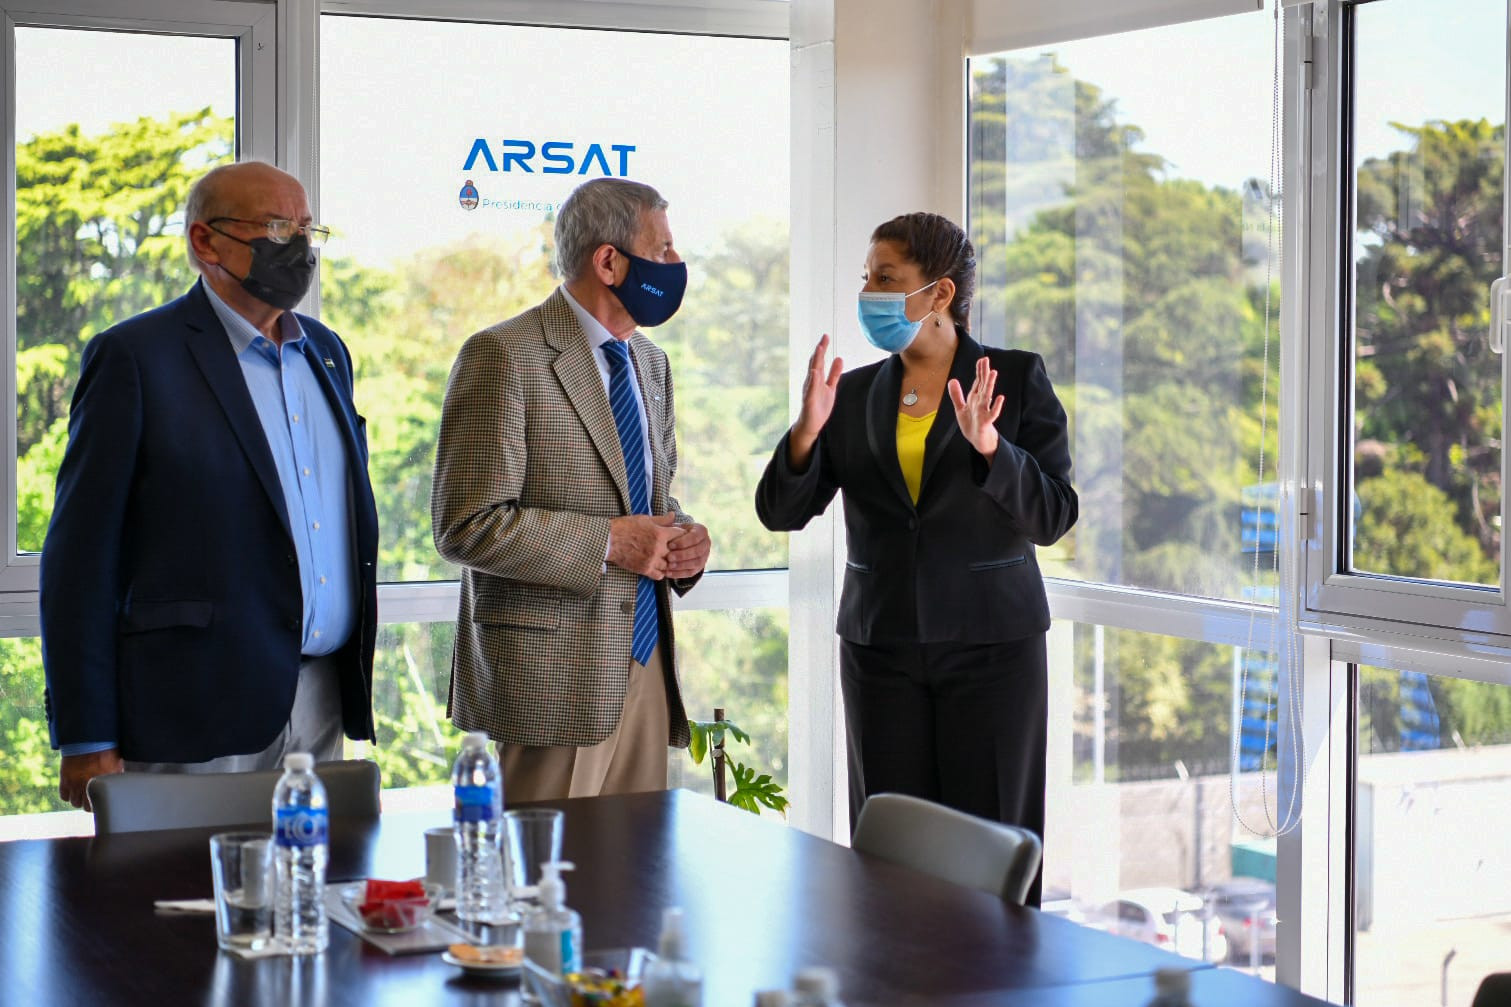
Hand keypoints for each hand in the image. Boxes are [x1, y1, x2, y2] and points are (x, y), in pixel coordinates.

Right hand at [60, 749, 123, 811]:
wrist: (88, 739)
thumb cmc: (106, 749)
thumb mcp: (117, 763)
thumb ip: (117, 777)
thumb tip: (121, 785)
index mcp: (105, 782)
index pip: (100, 804)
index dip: (100, 804)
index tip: (100, 801)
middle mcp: (90, 785)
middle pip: (86, 807)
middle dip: (88, 804)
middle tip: (90, 798)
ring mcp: (76, 783)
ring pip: (75, 802)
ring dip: (78, 800)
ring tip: (81, 793)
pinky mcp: (65, 779)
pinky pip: (64, 796)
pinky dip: (67, 795)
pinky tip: (72, 789)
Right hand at [608, 513, 682, 578]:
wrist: (609, 540)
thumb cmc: (626, 527)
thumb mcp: (645, 519)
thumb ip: (661, 519)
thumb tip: (673, 515)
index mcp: (660, 533)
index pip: (680, 535)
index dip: (680, 535)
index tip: (678, 536)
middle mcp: (658, 548)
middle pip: (677, 552)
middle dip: (676, 550)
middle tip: (674, 549)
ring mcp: (652, 560)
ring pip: (670, 565)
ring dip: (669, 562)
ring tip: (665, 559)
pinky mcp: (644, 569)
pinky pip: (659, 575)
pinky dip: (660, 572)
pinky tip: (658, 567)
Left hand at [665, 521, 709, 580]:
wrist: (680, 542)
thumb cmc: (674, 532)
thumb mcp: (673, 525)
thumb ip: (669, 521)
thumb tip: (671, 515)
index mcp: (701, 531)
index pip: (695, 537)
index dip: (683, 542)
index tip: (670, 545)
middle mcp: (706, 543)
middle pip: (697, 551)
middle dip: (682, 555)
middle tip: (669, 557)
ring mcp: (705, 556)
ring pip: (696, 563)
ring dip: (681, 565)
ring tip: (668, 566)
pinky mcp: (699, 567)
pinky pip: (691, 572)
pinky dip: (680, 574)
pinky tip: (669, 574)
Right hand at [790, 334, 842, 468]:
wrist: (811, 424)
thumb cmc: (819, 406)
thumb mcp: (830, 388)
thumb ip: (834, 374)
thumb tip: (839, 358)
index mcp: (816, 378)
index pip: (819, 360)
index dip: (822, 348)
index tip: (825, 336)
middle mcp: (811, 382)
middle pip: (815, 363)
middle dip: (819, 351)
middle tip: (823, 338)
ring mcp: (809, 391)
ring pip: (812, 373)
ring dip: (815, 361)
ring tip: (819, 350)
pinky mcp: (809, 401)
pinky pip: (811, 389)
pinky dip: (813, 381)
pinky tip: (815, 373)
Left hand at [948, 355, 1004, 460]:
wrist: (978, 441)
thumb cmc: (971, 425)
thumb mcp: (961, 409)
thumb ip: (956, 395)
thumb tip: (952, 380)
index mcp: (975, 399)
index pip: (978, 382)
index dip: (979, 371)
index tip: (982, 359)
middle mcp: (981, 403)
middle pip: (982, 385)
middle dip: (983, 373)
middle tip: (986, 359)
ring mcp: (984, 411)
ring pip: (987, 396)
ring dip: (990, 385)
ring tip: (993, 373)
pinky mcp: (986, 422)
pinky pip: (992, 414)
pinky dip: (996, 406)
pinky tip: (1000, 398)